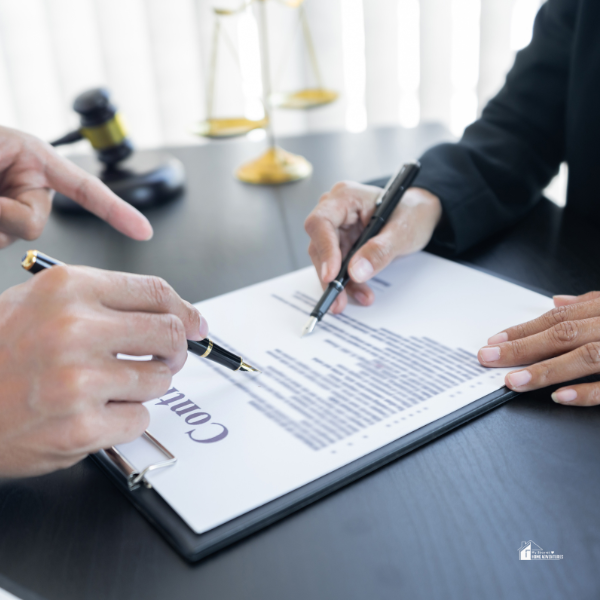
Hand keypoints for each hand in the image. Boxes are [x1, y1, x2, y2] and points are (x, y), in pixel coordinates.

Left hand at [0, 126, 151, 247]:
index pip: (86, 189)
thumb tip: (12, 212)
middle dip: (8, 216)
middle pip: (34, 224)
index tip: (143, 230)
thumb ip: (9, 183)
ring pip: (13, 236)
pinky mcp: (0, 228)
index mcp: (38, 161)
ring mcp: (11, 210)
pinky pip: (0, 242)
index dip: (116, 210)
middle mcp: (28, 188)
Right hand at [0, 266, 207, 476]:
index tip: (196, 323)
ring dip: (147, 384)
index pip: (156, 291)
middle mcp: (74, 330)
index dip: (185, 309)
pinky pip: (139, 419)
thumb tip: (173, 311)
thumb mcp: (39, 302)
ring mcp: (78, 381)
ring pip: (160, 379)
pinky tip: (96, 411)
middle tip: (165, 356)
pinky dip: (127, 418)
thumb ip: (104, 301)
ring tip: (112, 385)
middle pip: (170, 333)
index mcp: (67, 289)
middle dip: (175, 348)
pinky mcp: (80, 428)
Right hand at [304, 182, 441, 312]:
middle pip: (319, 245)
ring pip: (326, 260)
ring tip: (361, 297)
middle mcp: (336, 211)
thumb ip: (380, 249)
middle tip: (339, 299)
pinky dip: (349, 283)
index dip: (324, 250)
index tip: (331, 275)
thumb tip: (356, 270)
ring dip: (340, 283)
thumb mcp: (403, 230)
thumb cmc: (412, 212)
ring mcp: (338, 229)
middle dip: (329, 275)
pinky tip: (362, 292)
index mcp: (346, 197)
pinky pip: (338, 267)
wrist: (419, 216)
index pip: (321, 222)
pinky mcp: (342, 244)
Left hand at [478, 292, 599, 405]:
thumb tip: (557, 301)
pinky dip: (585, 391)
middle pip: (563, 335)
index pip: (558, 319)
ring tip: (515, 381)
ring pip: (584, 357)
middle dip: (522, 347)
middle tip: (490, 358)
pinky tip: (558, 396)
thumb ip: (589, 304)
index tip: (494, 342)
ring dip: (546, 369)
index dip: (523, 330)